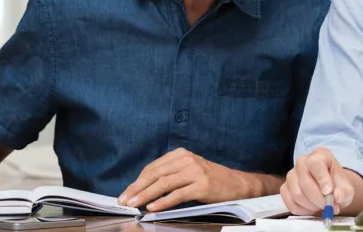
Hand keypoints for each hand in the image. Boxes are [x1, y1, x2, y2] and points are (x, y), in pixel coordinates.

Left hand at [118, 148, 249, 211]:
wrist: (237, 184)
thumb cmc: (210, 179)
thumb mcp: (189, 170)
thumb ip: (170, 174)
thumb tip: (144, 188)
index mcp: (181, 154)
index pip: (153, 167)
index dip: (138, 181)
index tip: (127, 193)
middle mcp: (187, 160)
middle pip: (155, 174)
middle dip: (137, 188)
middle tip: (125, 200)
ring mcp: (195, 172)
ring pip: (164, 184)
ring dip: (146, 195)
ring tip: (134, 205)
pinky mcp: (202, 185)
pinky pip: (178, 194)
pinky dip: (163, 202)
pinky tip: (153, 207)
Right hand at [280, 147, 354, 215]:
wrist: (331, 191)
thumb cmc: (338, 186)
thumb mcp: (347, 189)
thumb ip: (344, 192)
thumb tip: (337, 197)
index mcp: (320, 155)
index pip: (314, 163)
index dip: (321, 178)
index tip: (329, 192)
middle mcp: (302, 162)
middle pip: (304, 181)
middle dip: (317, 198)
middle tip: (328, 207)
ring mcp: (291, 174)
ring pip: (296, 193)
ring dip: (310, 205)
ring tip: (321, 207)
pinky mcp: (285, 188)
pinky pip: (289, 202)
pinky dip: (302, 210)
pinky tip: (311, 209)